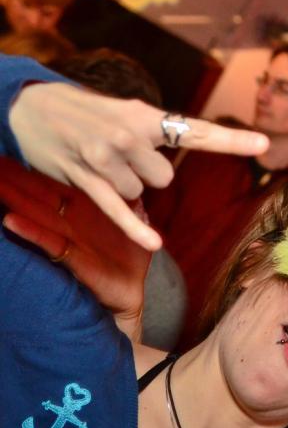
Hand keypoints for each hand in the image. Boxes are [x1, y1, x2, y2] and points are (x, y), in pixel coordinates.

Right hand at [1, 167, 149, 339]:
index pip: (60, 179)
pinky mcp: (69, 257)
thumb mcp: (134, 217)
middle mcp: (70, 218)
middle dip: (17, 176)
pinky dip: (29, 231)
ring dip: (13, 199)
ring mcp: (67, 236)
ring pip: (35, 213)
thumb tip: (135, 167)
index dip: (44, 162)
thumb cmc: (130, 253)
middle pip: (39, 193)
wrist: (133, 289)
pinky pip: (47, 241)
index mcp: (86, 205)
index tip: (27, 138)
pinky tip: (10, 220)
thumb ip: (130, 195)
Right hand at [8, 82, 268, 250]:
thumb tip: (169, 170)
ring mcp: (107, 158)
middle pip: (164, 179)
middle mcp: (129, 134)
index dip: (232, 139)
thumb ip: (153, 136)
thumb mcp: (123, 110)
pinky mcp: (88, 180)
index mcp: (145, 115)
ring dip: (124, 187)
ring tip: (97, 163)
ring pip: (139, 193)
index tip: (263, 143)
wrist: (28, 106)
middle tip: (120, 159)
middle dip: (147, 176)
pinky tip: (153, 242)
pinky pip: (119, 210)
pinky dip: (135, 228)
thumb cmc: (84, 112)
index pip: (196, 131)